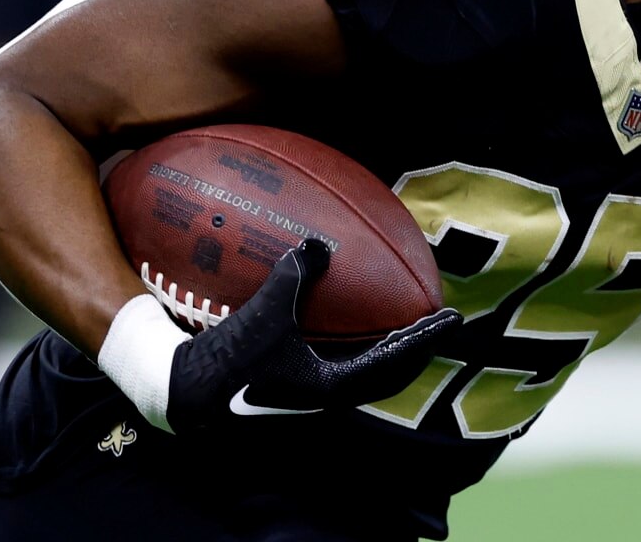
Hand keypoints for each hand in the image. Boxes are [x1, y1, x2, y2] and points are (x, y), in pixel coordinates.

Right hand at [166, 238, 460, 432]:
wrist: (186, 396)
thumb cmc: (228, 358)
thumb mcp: (265, 311)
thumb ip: (295, 274)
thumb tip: (318, 242)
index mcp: (334, 386)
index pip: (396, 361)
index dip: (427, 338)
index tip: (453, 320)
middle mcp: (329, 398)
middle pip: (389, 374)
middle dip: (414, 348)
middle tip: (435, 322)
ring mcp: (312, 399)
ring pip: (366, 376)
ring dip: (387, 352)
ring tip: (401, 326)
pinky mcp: (293, 393)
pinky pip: (340, 368)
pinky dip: (356, 349)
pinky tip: (344, 329)